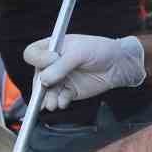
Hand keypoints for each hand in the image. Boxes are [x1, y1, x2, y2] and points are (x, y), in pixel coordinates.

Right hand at [25, 34, 146, 109]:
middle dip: (40, 84)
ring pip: (46, 90)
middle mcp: (53, 64)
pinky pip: (58, 98)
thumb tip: (43, 80)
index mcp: (52, 48)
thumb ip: (61, 66)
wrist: (118, 65)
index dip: (39, 59)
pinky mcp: (69, 91)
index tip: (52, 60)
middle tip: (47, 89)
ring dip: (48, 98)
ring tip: (53, 103)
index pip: (33, 54)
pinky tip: (63, 102)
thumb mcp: (79, 53)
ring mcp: (60, 78)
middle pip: (37, 75)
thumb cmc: (99, 50)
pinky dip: (59, 101)